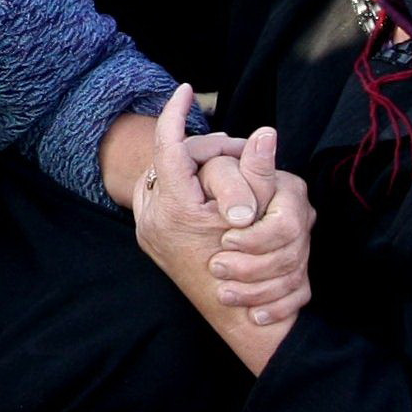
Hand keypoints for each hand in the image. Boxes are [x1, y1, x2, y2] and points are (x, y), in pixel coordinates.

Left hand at [122, 86, 302, 373]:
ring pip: (158, 180)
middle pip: (164, 162)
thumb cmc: (253, 273)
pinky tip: (199, 187)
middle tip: (216, 138)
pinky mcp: (149, 241)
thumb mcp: (259, 216)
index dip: (176, 113)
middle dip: (190, 147)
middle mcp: (152, 219)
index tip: (185, 90)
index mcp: (175, 208)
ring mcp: (147, 231)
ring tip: (210, 161)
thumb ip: (258, 173)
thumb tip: (265, 132)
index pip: (167, 146)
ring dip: (184, 168)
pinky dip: (178, 188)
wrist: (238, 321)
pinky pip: (158, 200)